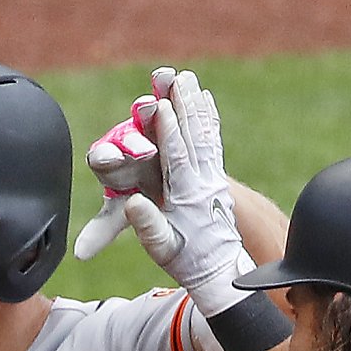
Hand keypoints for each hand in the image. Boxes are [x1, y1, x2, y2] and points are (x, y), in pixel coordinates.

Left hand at [73, 96, 163, 260]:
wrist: (168, 182)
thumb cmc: (142, 201)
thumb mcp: (123, 216)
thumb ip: (102, 230)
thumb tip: (78, 255)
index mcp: (111, 166)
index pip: (102, 160)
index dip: (107, 157)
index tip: (114, 158)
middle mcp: (123, 141)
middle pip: (124, 134)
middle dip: (134, 136)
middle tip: (145, 142)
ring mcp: (142, 124)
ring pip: (142, 111)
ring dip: (149, 100)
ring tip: (157, 92)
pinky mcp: (162, 109)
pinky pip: (162, 94)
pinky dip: (165, 85)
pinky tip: (170, 75)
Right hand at [123, 67, 252, 315]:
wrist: (219, 271)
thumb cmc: (184, 261)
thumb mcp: (161, 248)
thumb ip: (147, 224)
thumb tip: (131, 203)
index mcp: (187, 196)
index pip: (176, 157)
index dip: (168, 131)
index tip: (161, 106)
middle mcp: (204, 182)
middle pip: (193, 137)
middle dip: (184, 106)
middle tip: (178, 79)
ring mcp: (213, 178)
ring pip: (204, 135)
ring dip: (196, 106)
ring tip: (190, 81)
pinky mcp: (217, 179)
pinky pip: (212, 143)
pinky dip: (208, 120)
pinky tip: (206, 101)